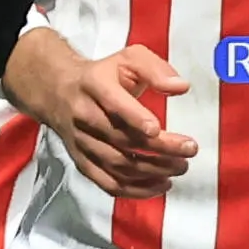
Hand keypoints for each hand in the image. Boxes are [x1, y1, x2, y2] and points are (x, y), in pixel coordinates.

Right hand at [11, 28, 197, 194]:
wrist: (59, 92)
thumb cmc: (103, 75)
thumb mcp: (128, 59)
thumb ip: (155, 69)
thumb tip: (180, 87)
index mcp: (95, 85)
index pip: (113, 104)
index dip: (135, 118)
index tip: (158, 130)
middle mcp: (84, 116)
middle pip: (122, 139)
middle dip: (159, 149)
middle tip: (189, 151)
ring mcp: (81, 143)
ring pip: (117, 165)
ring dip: (152, 171)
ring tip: (180, 167)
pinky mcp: (83, 163)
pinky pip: (108, 183)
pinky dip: (136, 190)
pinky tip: (160, 185)